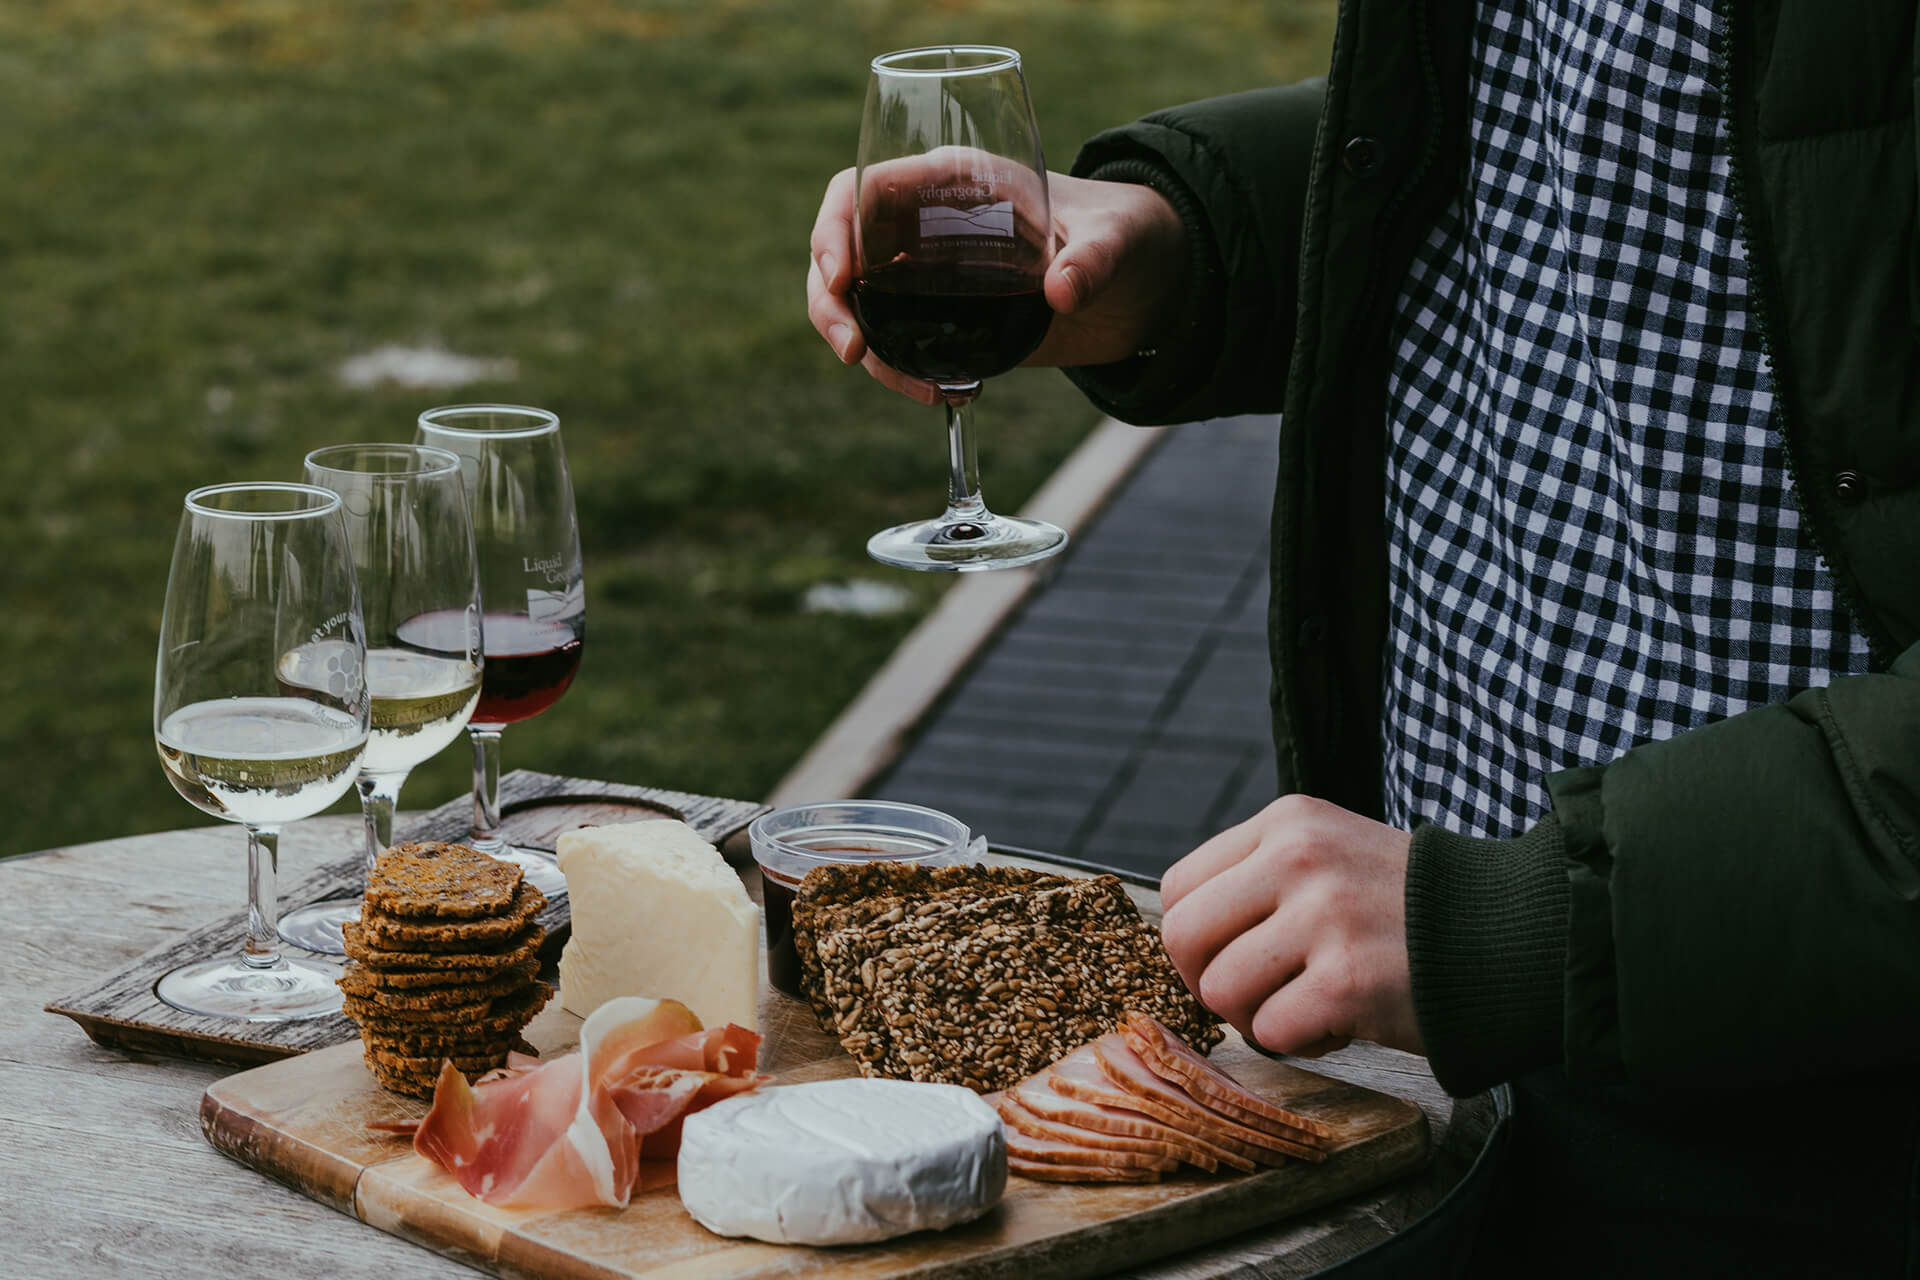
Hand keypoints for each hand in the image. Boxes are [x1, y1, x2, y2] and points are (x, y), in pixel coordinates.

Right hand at [807, 165, 1190, 404]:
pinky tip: (942, 395)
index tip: (842, 277)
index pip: (863, 190)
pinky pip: (897, 341)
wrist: (1146, 282)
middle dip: (831, 302)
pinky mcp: (947, 319)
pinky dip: (902, 371)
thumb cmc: (1129, 233)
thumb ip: (1093, 259)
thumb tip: (1061, 292)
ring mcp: (932, 275)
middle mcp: (928, 225)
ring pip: (863, 303)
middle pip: (844, 252)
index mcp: (952, 180)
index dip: (837, 229)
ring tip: (916, 389)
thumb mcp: (1117, 239)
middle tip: (851, 350)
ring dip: (866, 348)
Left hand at [1158, 796, 1421, 1058]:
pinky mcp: (1348, 978)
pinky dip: (1302, 1043)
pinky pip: (1272, 1032)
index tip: (1228, 962)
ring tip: (1310, 1006)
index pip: (1179, 888)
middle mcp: (1299, 857)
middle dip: (1210, 984)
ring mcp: (1324, 915)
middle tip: (1259, 997)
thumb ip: (1260, 880)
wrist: (1513, 934)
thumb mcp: (1330, 854)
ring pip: (1221, 991)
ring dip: (1258, 1018)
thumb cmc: (1409, 910)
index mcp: (1286, 823)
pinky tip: (1345, 1022)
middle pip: (1184, 939)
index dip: (1193, 942)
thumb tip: (1183, 939)